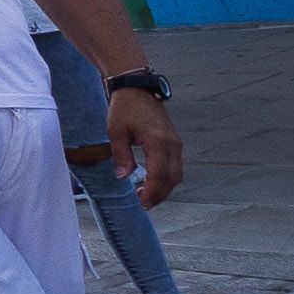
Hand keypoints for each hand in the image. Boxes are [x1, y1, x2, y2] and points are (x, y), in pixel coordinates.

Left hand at [107, 89, 181, 205]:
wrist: (137, 88)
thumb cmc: (124, 108)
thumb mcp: (116, 131)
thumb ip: (121, 155)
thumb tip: (123, 177)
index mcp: (158, 141)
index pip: (159, 174)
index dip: (152, 191)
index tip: (143, 203)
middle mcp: (172, 144)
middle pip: (172, 178)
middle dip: (160, 194)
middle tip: (143, 204)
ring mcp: (176, 143)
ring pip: (177, 174)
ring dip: (164, 188)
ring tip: (146, 196)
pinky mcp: (175, 142)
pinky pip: (175, 166)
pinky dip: (167, 178)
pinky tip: (152, 182)